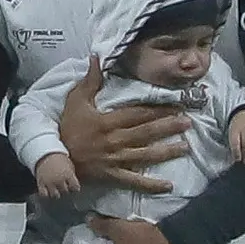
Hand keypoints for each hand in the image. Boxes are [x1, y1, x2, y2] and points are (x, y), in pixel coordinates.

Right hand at [31, 151, 81, 198]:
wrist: (44, 153)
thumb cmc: (58, 159)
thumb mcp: (69, 165)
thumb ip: (72, 176)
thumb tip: (75, 185)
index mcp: (68, 175)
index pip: (75, 188)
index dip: (74, 188)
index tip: (73, 187)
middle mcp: (59, 180)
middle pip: (65, 192)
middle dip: (65, 189)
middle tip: (63, 186)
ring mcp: (49, 182)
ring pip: (55, 195)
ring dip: (56, 193)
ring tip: (56, 190)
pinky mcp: (41, 183)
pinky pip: (43, 194)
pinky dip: (46, 194)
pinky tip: (47, 191)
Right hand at [59, 66, 186, 192]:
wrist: (55, 157)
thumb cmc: (67, 129)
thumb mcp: (75, 101)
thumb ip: (89, 81)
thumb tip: (97, 57)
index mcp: (108, 121)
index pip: (138, 113)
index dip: (158, 109)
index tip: (176, 104)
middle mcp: (115, 140)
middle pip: (146, 132)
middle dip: (169, 127)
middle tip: (188, 122)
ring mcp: (115, 159)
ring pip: (145, 155)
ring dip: (167, 151)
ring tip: (186, 147)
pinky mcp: (112, 175)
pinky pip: (134, 181)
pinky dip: (151, 185)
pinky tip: (168, 185)